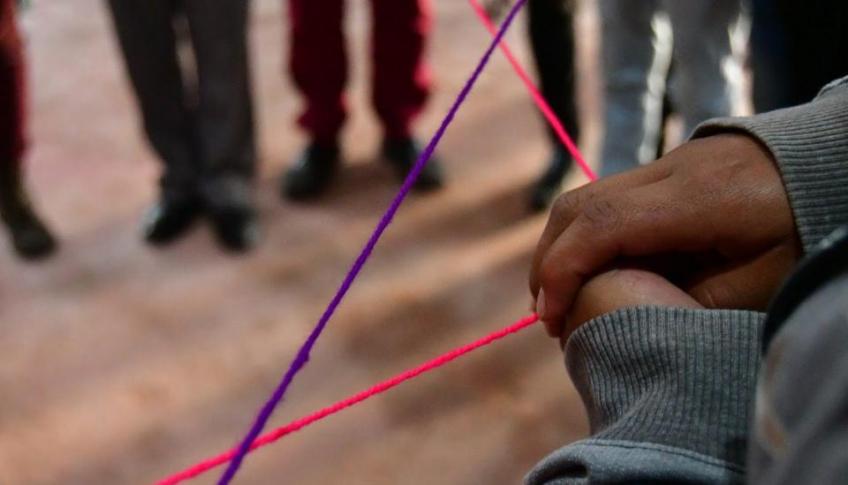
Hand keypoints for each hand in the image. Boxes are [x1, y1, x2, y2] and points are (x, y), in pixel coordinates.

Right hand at [531, 133, 801, 336]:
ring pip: (583, 199)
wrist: (827, 163)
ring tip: (559, 297)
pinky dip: (582, 236)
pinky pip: (603, 199)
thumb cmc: (804, 227)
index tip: (551, 318)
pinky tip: (590, 269)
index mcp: (694, 199)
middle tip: (547, 316)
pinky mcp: (662, 171)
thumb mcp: (764, 280)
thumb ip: (696, 297)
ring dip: (560, 248)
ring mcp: (661, 166)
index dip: (563, 272)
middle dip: (549, 263)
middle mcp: (666, 173)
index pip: (601, 225)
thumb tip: (629, 309)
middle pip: (578, 207)